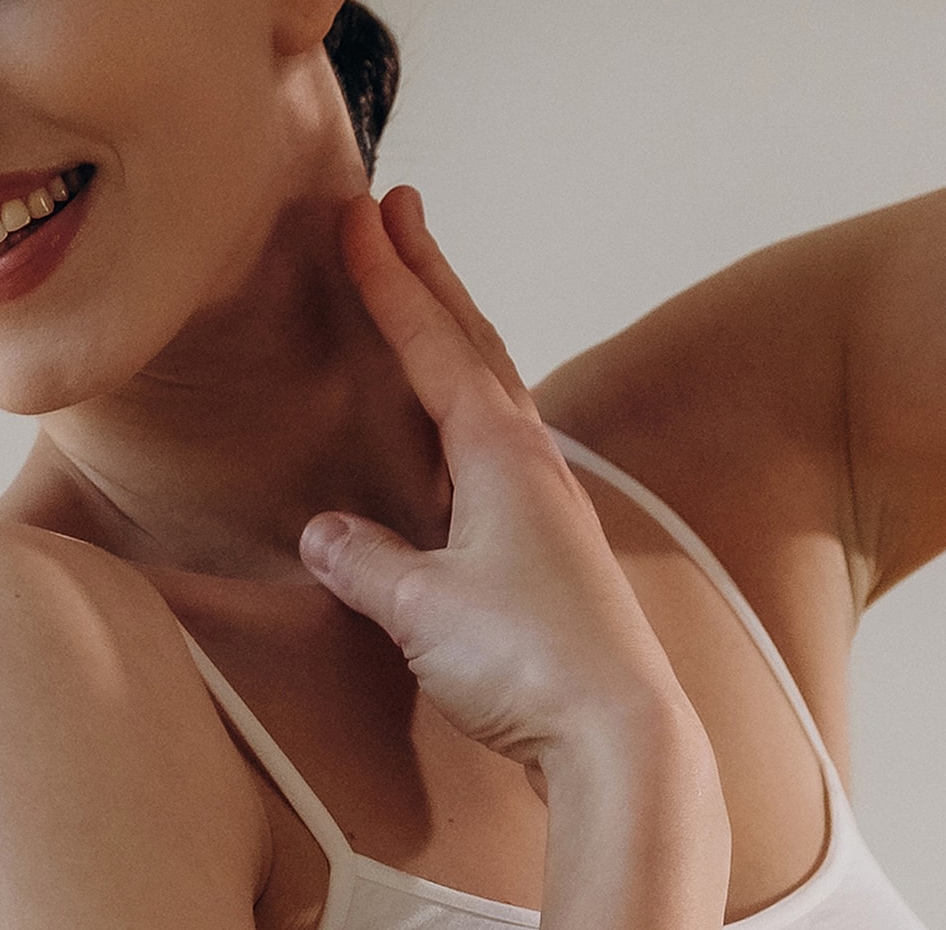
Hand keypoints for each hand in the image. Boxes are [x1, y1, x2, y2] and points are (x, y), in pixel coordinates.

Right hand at [302, 187, 698, 781]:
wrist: (621, 735)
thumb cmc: (528, 663)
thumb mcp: (422, 606)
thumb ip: (366, 559)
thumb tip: (324, 531)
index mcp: (499, 454)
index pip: (432, 344)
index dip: (389, 280)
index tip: (358, 215)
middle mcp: (533, 463)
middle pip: (474, 343)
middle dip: (430, 274)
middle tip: (398, 208)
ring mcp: (549, 504)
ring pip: (494, 389)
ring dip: (454, 332)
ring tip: (423, 293)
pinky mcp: (552, 550)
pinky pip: (498, 446)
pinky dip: (468, 406)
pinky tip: (457, 431)